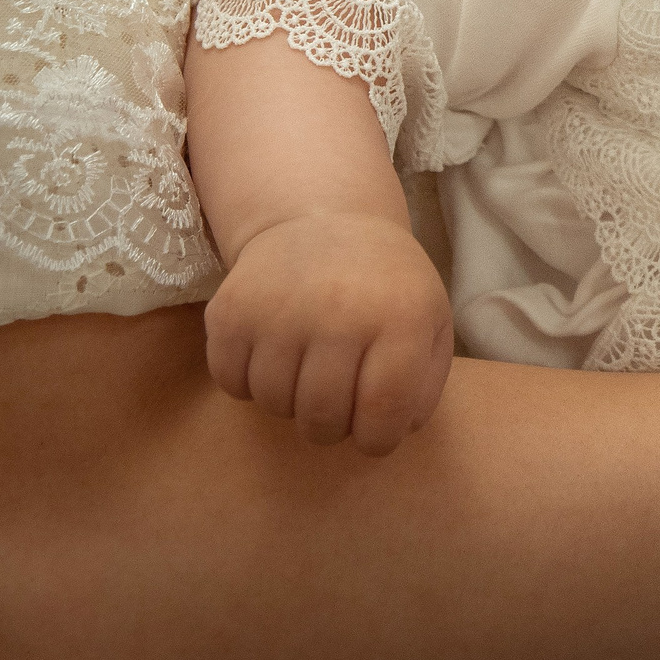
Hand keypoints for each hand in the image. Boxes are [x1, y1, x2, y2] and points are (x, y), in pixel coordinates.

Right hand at [202, 209, 454, 456]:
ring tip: (309, 371)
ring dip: (292, 404)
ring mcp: (279, 311)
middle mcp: (338, 312)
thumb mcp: (429, 319)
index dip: (378, 440)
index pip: (383, 412)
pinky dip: (251, 384)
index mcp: (400, 316)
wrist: (322, 220)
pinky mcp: (231, 312)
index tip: (374, 436)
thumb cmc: (385, 283)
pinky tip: (275, 356)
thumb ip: (425, 381)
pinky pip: (233, 384)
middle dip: (333, 428)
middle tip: (339, 406)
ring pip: (275, 405)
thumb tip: (398, 430)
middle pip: (323, 417)